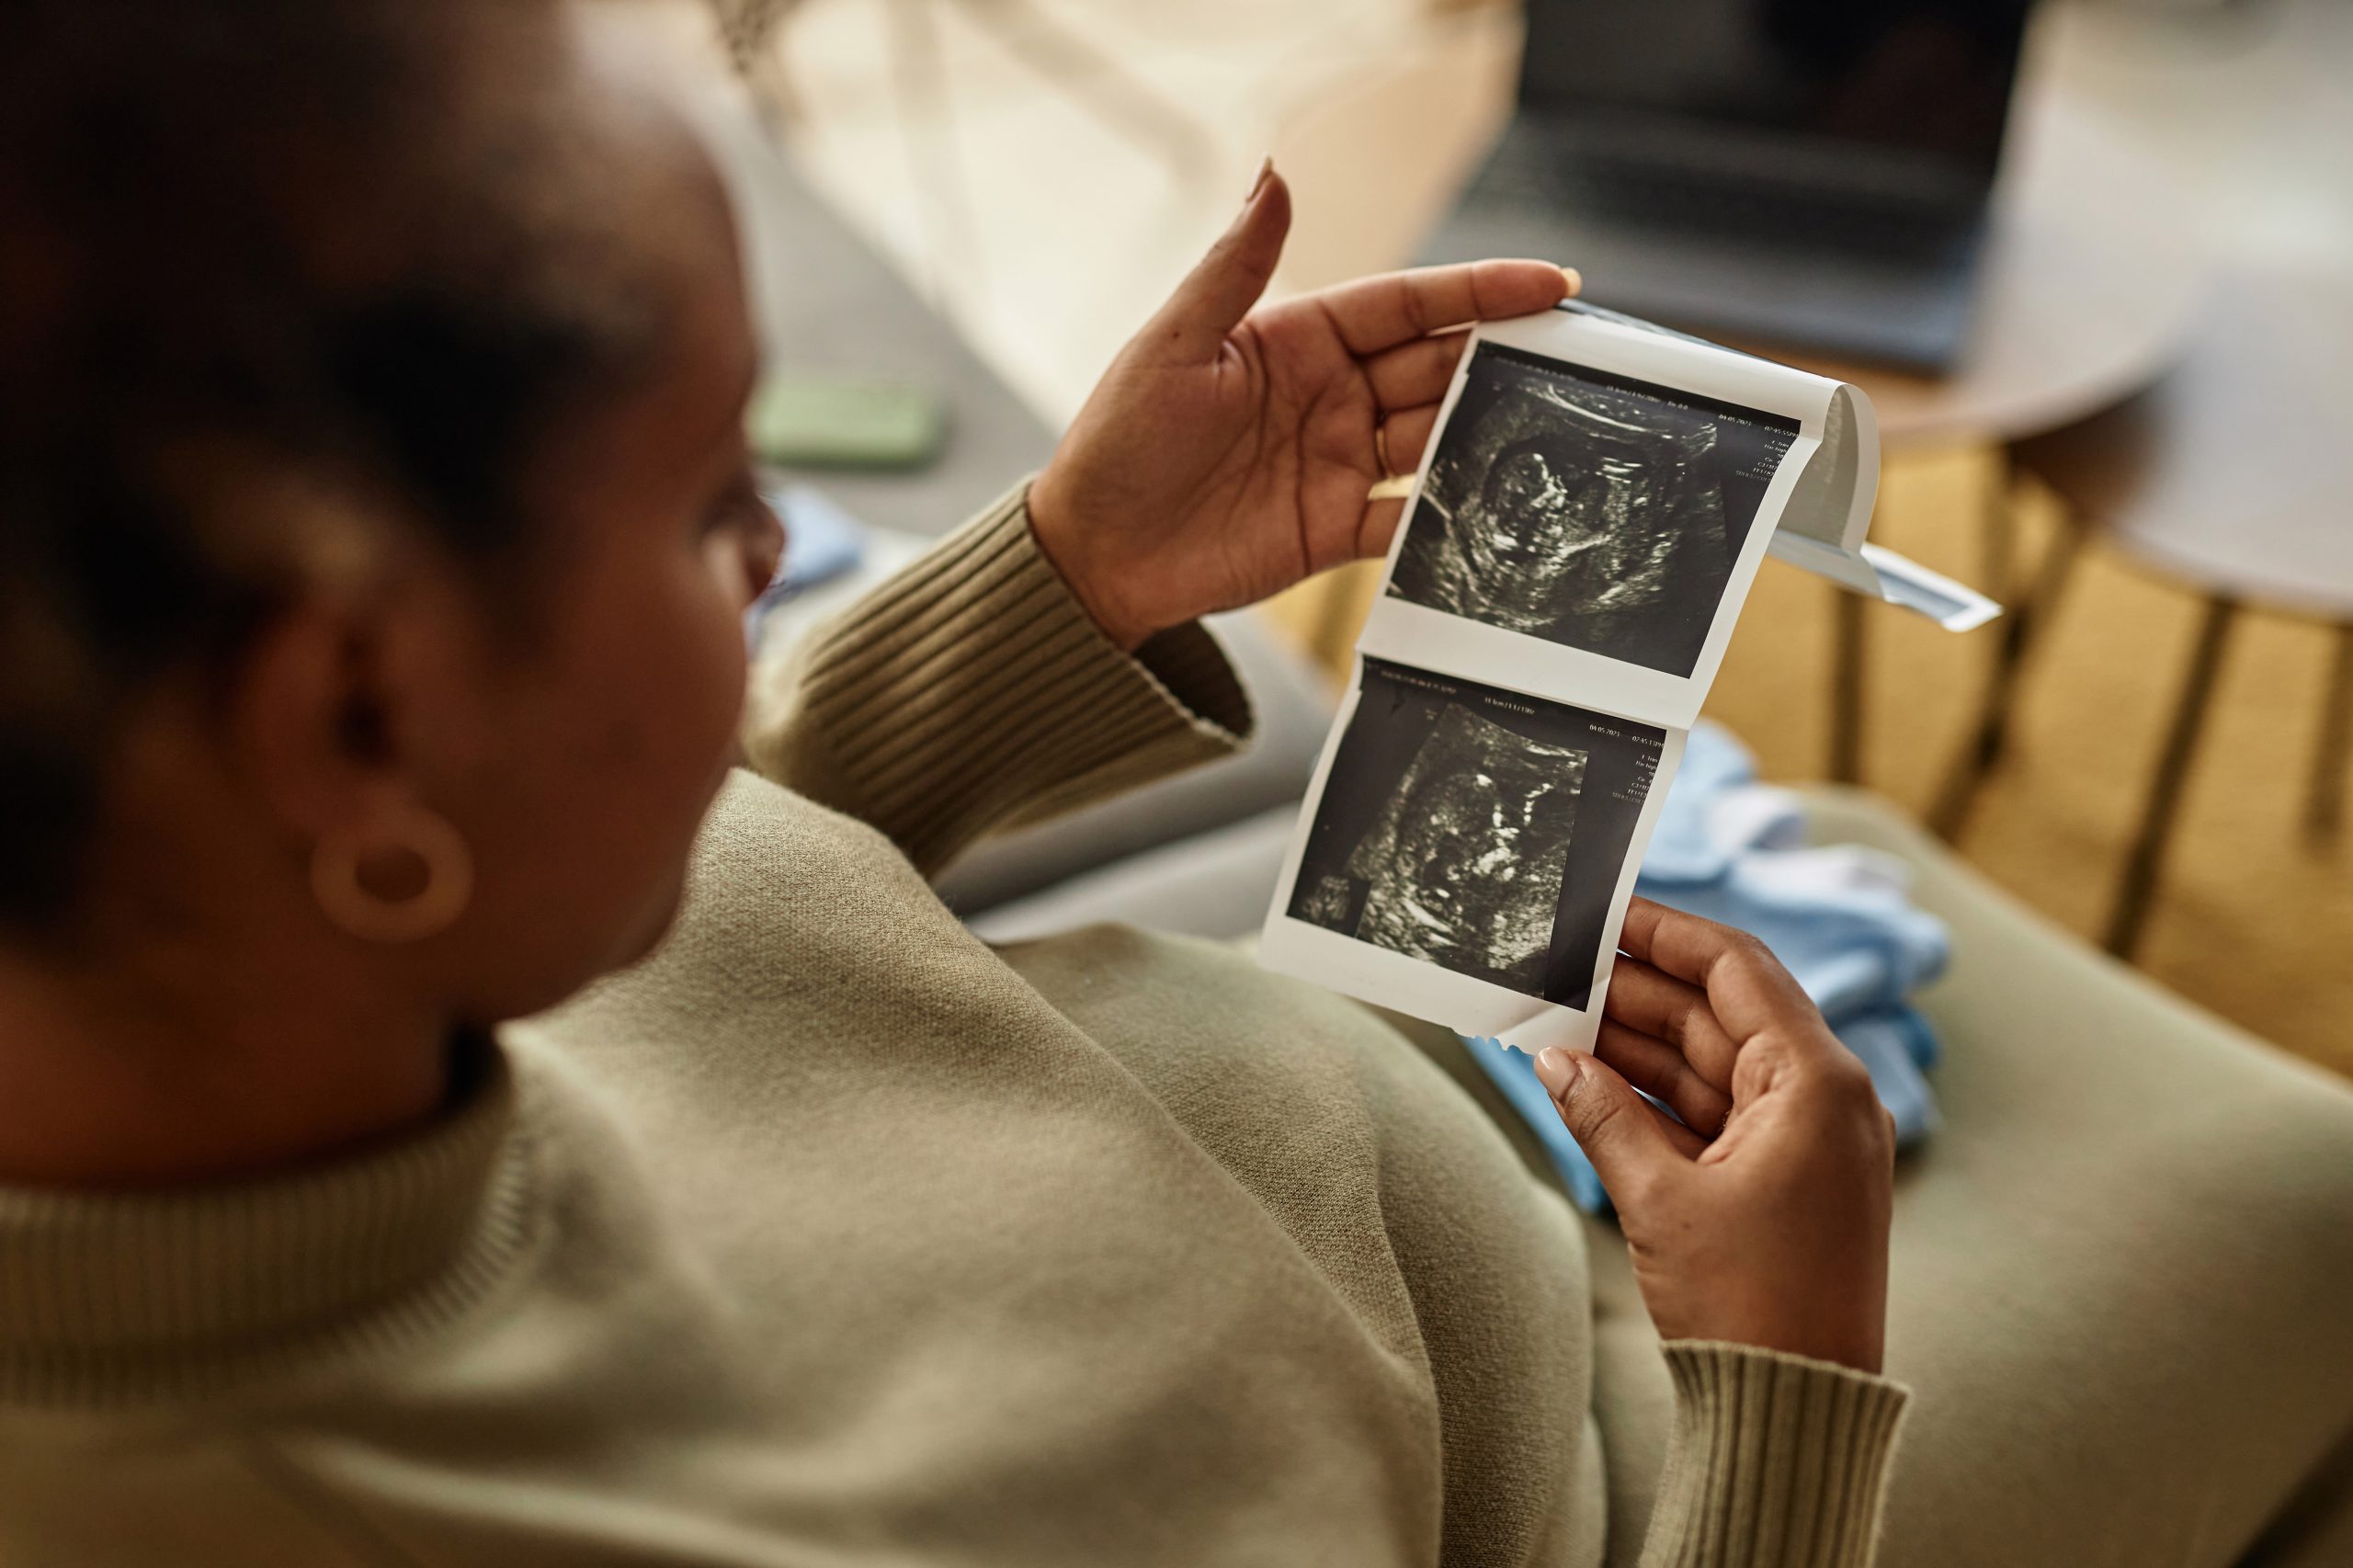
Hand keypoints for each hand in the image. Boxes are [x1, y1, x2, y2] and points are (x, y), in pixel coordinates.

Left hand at [1027, 161, 1576, 649]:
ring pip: (1436, 436)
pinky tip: (1491, 506)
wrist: (1094, 555)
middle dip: (1500, 359)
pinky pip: (1412, 514)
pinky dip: (1451, 510)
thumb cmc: (1118, 442)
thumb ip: (1234, 268)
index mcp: (1298, 337)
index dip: (1480, 292)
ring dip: (1485, 431)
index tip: (1550, 282)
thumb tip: (1274, 175)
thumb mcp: (1173, 346)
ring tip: (1543, 430)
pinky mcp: (1340, 528)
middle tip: (1569, 359)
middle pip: (1435, 367)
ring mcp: (1341, 461)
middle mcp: (1331, 394)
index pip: (1406, 303)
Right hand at [1534, 899, 1896, 1373]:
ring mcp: (1804, 1139)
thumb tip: (1555, 1061)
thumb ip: (1603, 1116)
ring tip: (1553, 1020)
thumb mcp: (1662, 1201)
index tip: (1602, 909)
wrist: (1797, 1411)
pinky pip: (1711, 1112)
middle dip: (1631, 991)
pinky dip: (1652, 1097)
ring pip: (1708, 1063)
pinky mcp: (1782, 1179)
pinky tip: (1587, 1081)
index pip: (1734, 968)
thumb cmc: (1752, 1308)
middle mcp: (1822, 1098)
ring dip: (1633, 1044)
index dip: (1663, 933)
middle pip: (1716, 1012)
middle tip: (1553, 970)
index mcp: (1816, 1082)